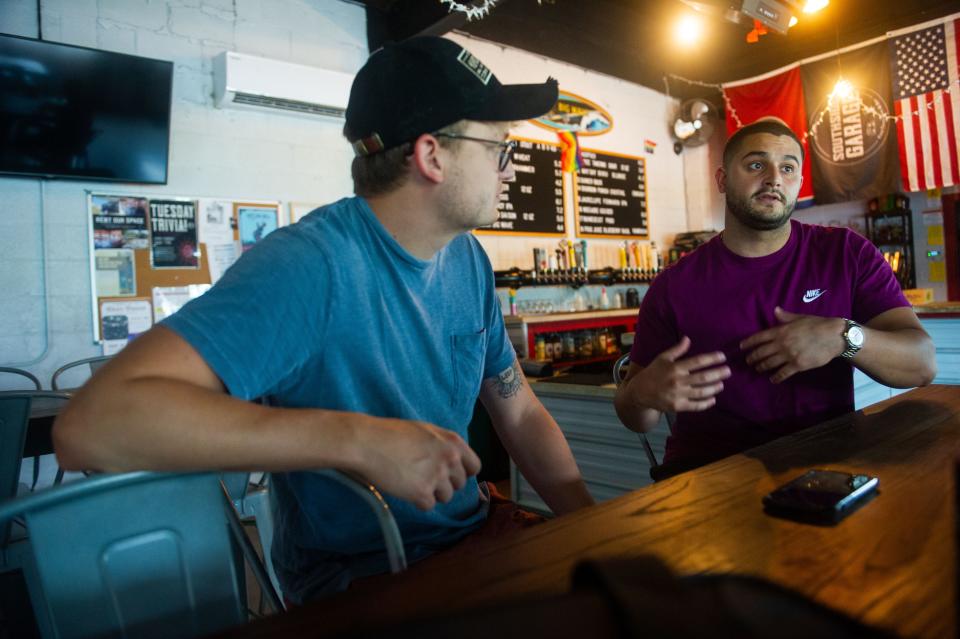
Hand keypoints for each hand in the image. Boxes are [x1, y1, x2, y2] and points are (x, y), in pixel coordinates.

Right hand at [354, 417, 480, 510]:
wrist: (367, 442)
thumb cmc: (390, 434)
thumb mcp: (425, 431)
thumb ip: (443, 445)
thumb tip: (453, 462)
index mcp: (453, 442)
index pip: (475, 466)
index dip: (463, 473)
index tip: (451, 475)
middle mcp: (450, 458)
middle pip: (460, 484)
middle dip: (444, 484)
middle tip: (423, 477)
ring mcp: (437, 476)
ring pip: (446, 497)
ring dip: (431, 493)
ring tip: (412, 480)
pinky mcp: (422, 492)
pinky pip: (428, 506)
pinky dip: (417, 501)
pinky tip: (404, 488)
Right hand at [629, 336, 729, 412]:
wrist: (639, 392)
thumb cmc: (653, 373)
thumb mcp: (662, 358)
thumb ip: (677, 350)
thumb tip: (688, 338)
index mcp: (675, 367)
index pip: (697, 361)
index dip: (711, 358)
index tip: (722, 356)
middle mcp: (677, 381)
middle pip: (703, 377)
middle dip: (718, 373)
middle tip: (728, 371)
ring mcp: (678, 395)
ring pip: (701, 392)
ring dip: (714, 388)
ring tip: (722, 384)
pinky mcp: (677, 406)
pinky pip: (695, 406)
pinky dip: (706, 403)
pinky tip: (713, 399)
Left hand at [740, 307, 844, 382]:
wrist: (834, 337)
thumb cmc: (817, 324)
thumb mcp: (800, 318)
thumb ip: (785, 316)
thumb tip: (775, 310)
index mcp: (780, 331)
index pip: (759, 337)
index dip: (748, 343)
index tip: (741, 347)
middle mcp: (781, 344)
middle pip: (761, 352)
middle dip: (752, 357)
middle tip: (748, 361)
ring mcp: (789, 355)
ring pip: (769, 363)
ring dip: (761, 367)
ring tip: (757, 369)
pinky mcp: (798, 365)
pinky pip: (783, 373)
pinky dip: (776, 377)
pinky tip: (772, 379)